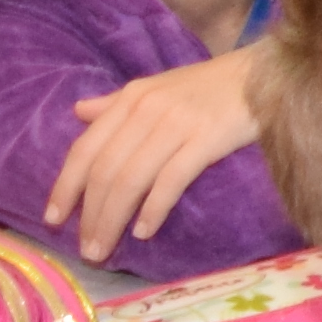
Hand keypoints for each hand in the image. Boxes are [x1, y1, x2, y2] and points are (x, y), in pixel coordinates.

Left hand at [48, 56, 271, 253]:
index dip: (65, 186)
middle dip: (90, 214)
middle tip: (87, 249)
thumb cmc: (212, 84)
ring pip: (131, 179)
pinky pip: (171, 179)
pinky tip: (145, 231)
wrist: (268, 73)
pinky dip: (153, 208)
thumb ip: (117, 103)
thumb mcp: (158, 86)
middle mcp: (147, 110)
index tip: (54, 219)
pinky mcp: (208, 139)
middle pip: (105, 170)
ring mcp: (177, 125)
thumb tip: (79, 112)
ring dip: (113, 219)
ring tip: (105, 247)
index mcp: (131, 99)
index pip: (86, 148)